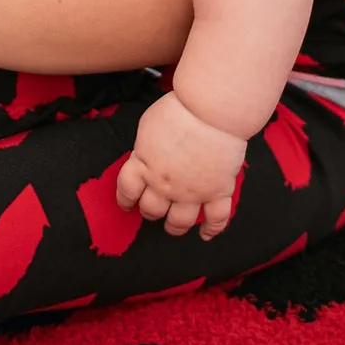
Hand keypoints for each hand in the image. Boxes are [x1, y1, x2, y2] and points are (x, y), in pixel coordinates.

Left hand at [115, 91, 247, 238]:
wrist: (212, 111)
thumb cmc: (180, 109)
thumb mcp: (148, 126)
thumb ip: (145, 147)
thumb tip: (145, 156)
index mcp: (144, 165)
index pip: (127, 190)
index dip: (125, 199)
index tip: (127, 204)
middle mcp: (165, 184)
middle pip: (151, 209)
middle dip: (150, 212)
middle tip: (153, 211)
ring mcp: (192, 192)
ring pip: (179, 221)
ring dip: (174, 226)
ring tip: (173, 226)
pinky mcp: (218, 192)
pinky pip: (216, 219)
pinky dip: (211, 230)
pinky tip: (205, 234)